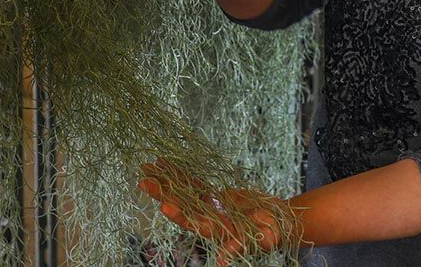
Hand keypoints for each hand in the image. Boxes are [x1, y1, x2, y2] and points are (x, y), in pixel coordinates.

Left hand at [138, 158, 285, 265]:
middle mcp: (207, 219)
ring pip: (182, 192)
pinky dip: (180, 173)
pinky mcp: (213, 196)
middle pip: (180, 205)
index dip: (179, 215)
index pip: (193, 223)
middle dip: (162, 193)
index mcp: (216, 231)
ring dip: (165, 180)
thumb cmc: (272, 234)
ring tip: (147, 167)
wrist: (277, 222)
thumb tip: (222, 261)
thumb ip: (241, 247)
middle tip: (143, 180)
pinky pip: (193, 183)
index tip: (164, 206)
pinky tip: (166, 163)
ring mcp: (208, 206)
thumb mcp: (263, 240)